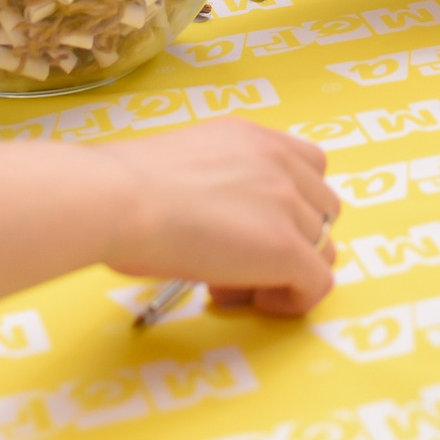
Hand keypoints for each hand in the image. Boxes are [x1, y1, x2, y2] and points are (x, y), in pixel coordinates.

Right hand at [89, 121, 339, 314]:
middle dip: (290, 241)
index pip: (307, 167)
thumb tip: (205, 222)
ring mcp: (288, 204)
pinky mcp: (287, 248)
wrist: (117, 199)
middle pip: (322, 210)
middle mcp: (279, 162)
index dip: (287, 206)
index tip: (248, 230)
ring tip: (233, 286)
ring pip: (323, 248)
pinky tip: (255, 302)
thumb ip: (214, 184)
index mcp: (251, 137)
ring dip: (287, 272)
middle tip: (236, 264)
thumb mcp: (183, 166)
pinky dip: (295, 300)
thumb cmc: (122, 189)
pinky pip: (319, 283)